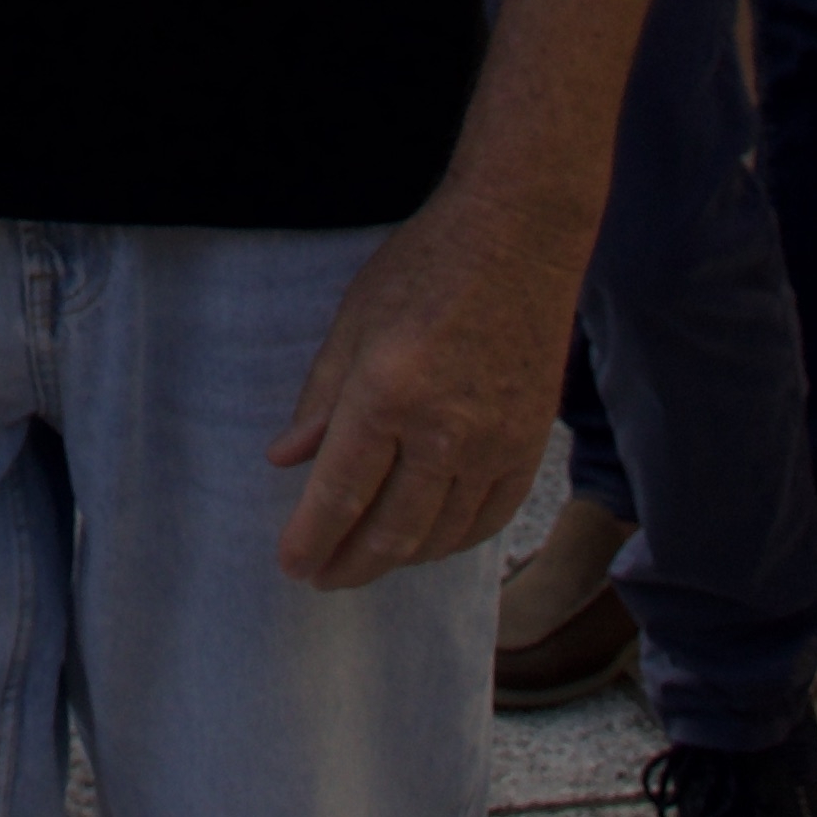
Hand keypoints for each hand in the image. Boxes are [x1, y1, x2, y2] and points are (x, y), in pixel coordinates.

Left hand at [270, 178, 586, 588]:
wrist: (518, 239)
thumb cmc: (426, 266)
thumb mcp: (354, 319)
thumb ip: (321, 396)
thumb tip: (286, 458)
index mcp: (388, 393)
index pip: (341, 492)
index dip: (312, 538)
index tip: (292, 567)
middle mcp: (444, 431)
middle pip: (392, 529)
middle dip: (350, 564)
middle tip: (323, 577)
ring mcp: (495, 445)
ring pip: (441, 534)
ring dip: (398, 558)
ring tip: (366, 562)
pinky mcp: (530, 447)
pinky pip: (489, 520)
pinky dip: (453, 542)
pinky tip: (428, 543)